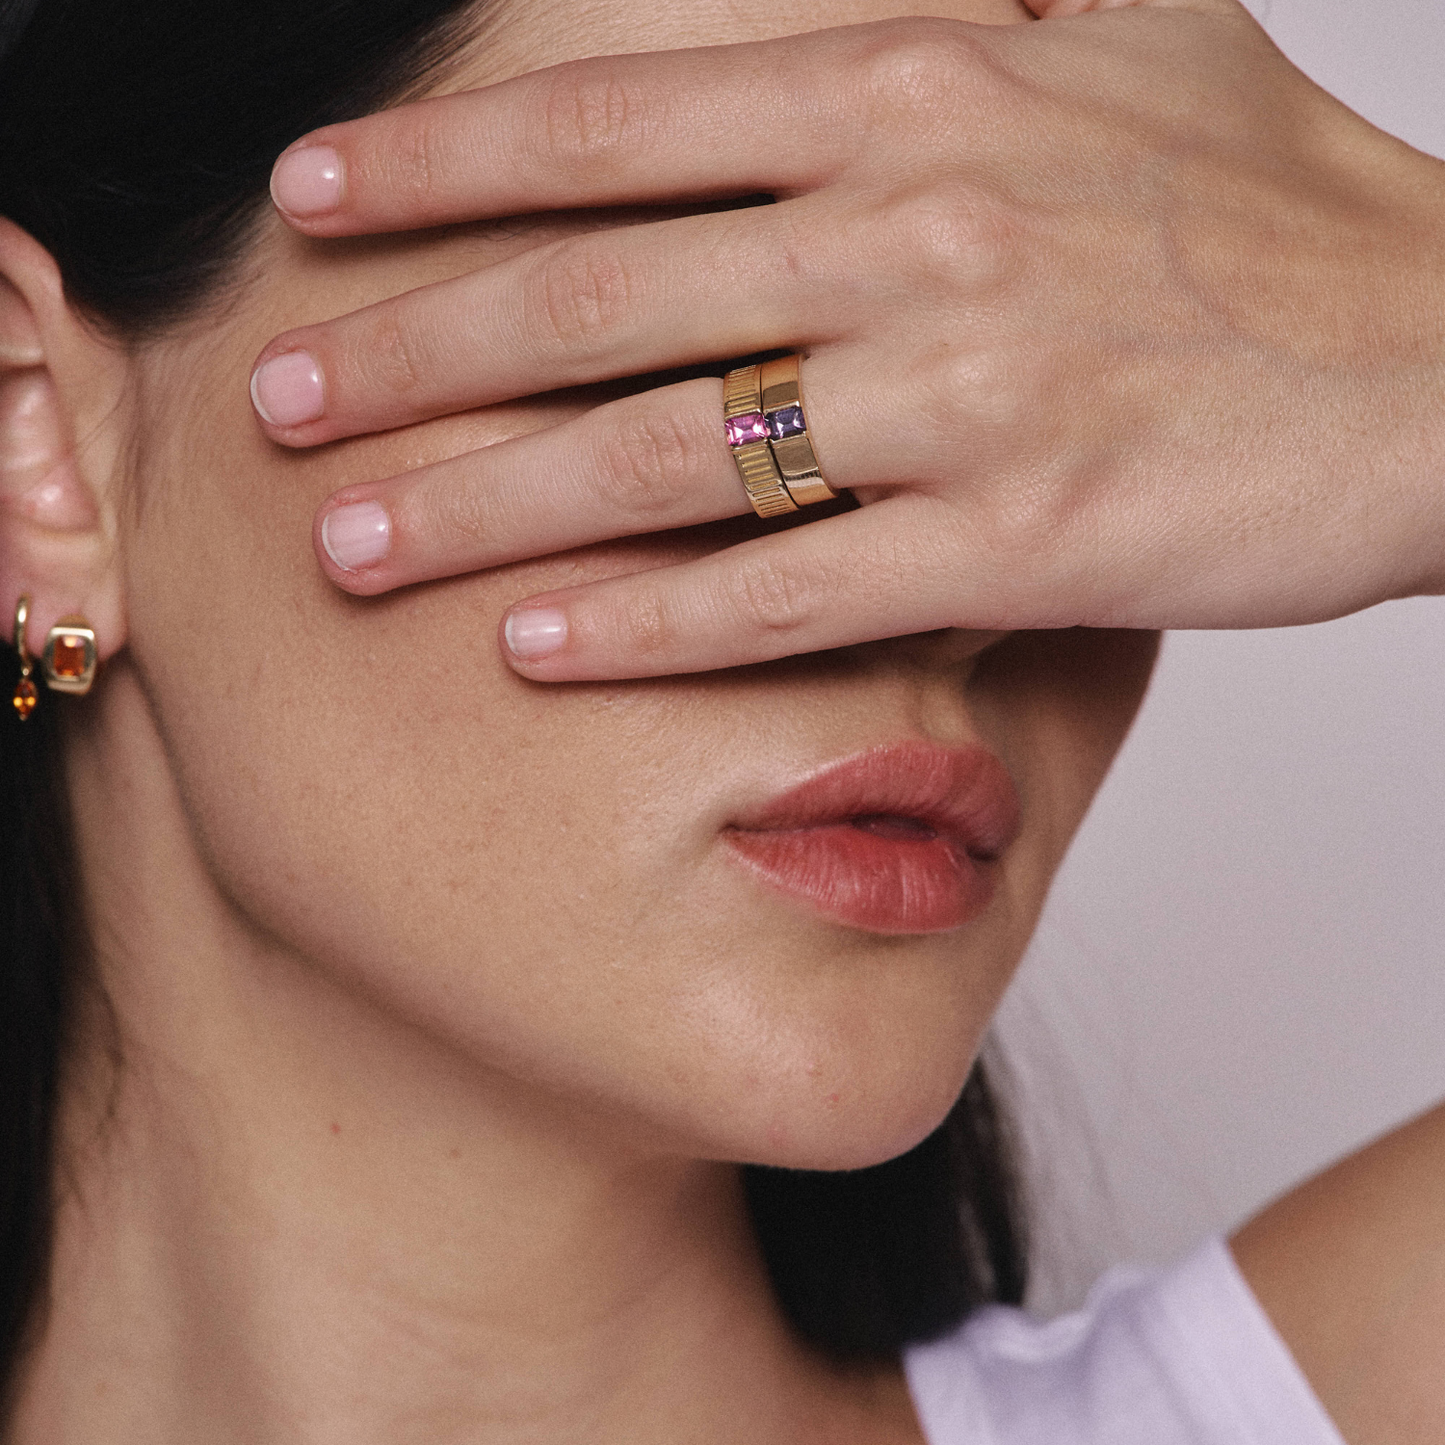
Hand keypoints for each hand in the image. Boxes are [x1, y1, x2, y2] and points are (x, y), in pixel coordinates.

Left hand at [252, 0, 1444, 678]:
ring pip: (663, 454)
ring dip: (485, 504)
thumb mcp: (1123, 32)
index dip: (443, 165)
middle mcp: (914, 231)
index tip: (313, 207)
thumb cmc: (1273, 213)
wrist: (1443, 355)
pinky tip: (540, 648)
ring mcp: (963, 393)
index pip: (615, 127)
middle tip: (282, 405)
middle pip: (592, 300)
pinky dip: (652, 625)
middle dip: (410, 354)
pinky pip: (787, 589)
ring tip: (354, 545)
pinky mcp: (1016, 539)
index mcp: (918, 95)